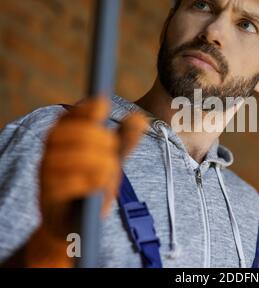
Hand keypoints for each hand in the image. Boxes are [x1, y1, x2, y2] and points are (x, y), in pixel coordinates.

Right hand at [25, 97, 147, 266]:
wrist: (74, 225)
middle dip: (97, 138)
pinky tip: (97, 183)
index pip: (68, 117)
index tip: (103, 104)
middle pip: (67, 134)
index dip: (84, 108)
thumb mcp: (110, 160)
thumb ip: (123, 141)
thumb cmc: (92, 186)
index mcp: (63, 141)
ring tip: (109, 170)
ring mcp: (46, 175)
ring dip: (95, 161)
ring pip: (65, 157)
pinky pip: (63, 184)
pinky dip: (84, 182)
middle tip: (113, 151)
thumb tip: (141, 118)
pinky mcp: (48, 198)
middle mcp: (50, 154)